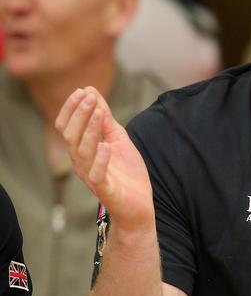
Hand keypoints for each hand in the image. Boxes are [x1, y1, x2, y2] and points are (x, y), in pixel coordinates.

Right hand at [55, 87, 154, 231]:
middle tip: (90, 97)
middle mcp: (81, 163)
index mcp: (81, 150)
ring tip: (98, 112)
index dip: (72, 109)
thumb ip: (105, 118)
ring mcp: (91, 176)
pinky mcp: (105, 189)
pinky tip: (105, 146)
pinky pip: (97, 175)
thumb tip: (91, 91)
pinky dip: (100, 160)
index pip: (67, 127)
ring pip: (82, 152)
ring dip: (90, 130)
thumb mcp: (117, 138)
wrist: (138, 205)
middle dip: (80, 115)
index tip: (83, 90)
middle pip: (71, 137)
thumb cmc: (125, 171)